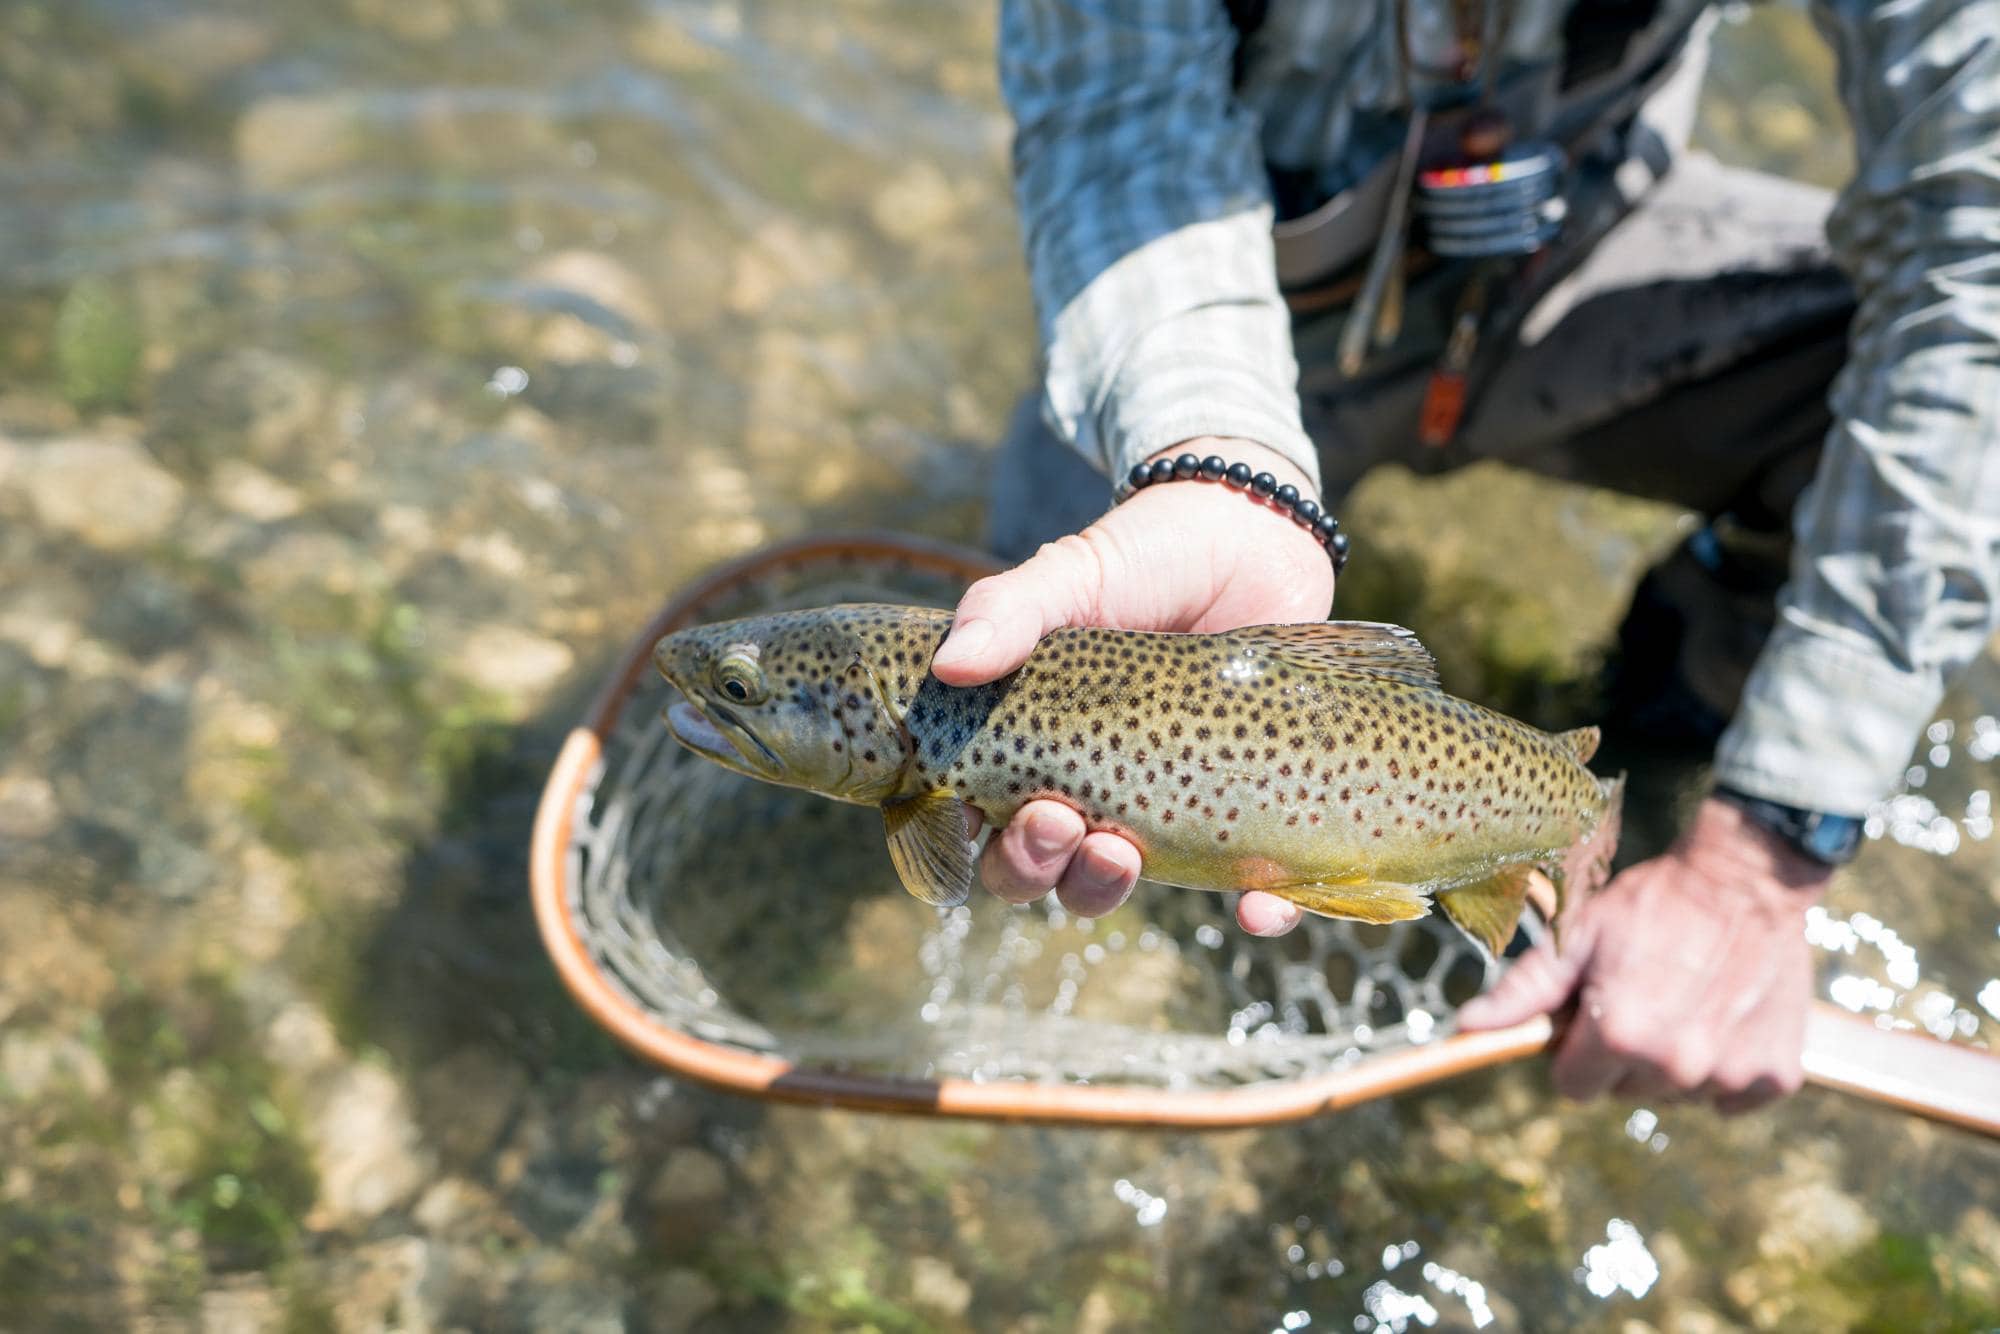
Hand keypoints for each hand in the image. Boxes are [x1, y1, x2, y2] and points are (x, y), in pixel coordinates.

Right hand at [933, 437, 1332, 922]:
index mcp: (1025, 746)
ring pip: (1115, 886)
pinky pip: (1247, 890)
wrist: (1253, 536)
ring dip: (1104, 889)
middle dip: (1034, 866)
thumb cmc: (1146, 559)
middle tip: (1058, 819)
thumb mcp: (1071, 576)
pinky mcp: (1245, 813)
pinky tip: (1259, 913)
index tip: (974, 816)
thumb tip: (951, 663)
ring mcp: (1162, 806)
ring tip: (1120, 852)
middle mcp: (1085, 790)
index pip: (971, 824)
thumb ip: (1008, 610)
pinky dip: (1258, 916)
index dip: (961, 844)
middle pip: (1034, 871)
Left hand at [1457, 796, 1829, 1111]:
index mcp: (1620, 1036)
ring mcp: (1728, 1073)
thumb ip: (1523, 993)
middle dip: (1624, 1052)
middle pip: (1626, 1090)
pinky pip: (1734, 1097)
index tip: (1593, 1012)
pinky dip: (1727, 1066)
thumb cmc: (1652, 905)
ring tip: (1684, 998)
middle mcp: (1676, 1065)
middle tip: (1641, 993)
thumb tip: (1465, 1027)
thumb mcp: (1578, 939)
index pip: (1574, 1085)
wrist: (1745, 881)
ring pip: (1678, 1094)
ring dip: (1675, 1059)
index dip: (1577, 1049)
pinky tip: (1722, 1017)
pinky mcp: (1774, 1073)